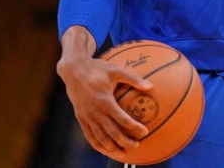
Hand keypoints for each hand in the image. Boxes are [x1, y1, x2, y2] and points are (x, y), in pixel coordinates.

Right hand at [56, 27, 151, 158]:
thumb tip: (150, 85)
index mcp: (104, 100)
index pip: (121, 118)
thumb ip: (133, 78)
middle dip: (123, 141)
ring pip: (99, 137)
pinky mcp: (80, 118)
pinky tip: (105, 150)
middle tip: (136, 146)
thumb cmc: (97, 68)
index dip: (133, 126)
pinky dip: (97, 145)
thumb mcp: (116, 70)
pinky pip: (89, 135)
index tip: (144, 132)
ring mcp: (86, 116)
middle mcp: (94, 111)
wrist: (73, 70)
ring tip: (122, 154)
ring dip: (111, 148)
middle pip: (110, 132)